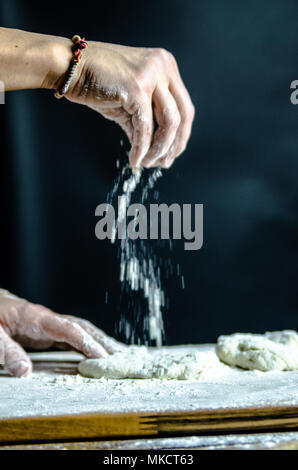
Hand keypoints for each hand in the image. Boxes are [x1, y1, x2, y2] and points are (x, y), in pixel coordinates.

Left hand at [0, 289, 124, 376]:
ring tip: (118, 354)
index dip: (86, 343)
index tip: (102, 357)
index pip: (68, 328)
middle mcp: (47, 319)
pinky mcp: (47, 332)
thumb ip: (8, 352)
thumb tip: (25, 372)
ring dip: (99, 341)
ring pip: (80, 330)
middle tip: (122, 356)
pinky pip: (72, 337)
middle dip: (102, 341)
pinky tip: (96, 352)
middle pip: (81, 327)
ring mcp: (49, 325)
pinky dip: (88, 344)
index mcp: (36, 317)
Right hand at [62, 42, 194, 168]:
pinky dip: (142, 148)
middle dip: (175, 144)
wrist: (69, 68)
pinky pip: (145, 127)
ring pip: (170, 122)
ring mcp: (152, 74)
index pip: (185, 107)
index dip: (181, 136)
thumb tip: (156, 156)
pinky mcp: (137, 88)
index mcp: (166, 66)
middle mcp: (163, 66)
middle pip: (184, 115)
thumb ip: (146, 124)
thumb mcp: (130, 104)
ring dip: (159, 149)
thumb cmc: (97, 84)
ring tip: (147, 164)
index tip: (171, 155)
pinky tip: (135, 160)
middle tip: (164, 164)